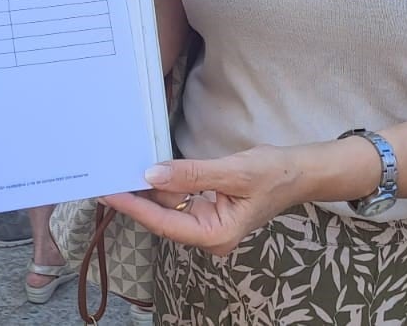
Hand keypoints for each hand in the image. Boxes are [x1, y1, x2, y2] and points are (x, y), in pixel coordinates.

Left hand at [101, 146, 301, 255]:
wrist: (300, 172)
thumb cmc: (275, 174)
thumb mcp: (233, 171)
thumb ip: (191, 174)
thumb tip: (152, 175)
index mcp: (215, 235)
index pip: (165, 222)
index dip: (134, 207)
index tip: (109, 193)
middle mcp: (208, 236)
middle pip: (163, 217)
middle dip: (136, 197)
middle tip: (106, 177)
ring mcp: (207, 224)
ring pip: (169, 207)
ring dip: (148, 189)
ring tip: (120, 170)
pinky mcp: (208, 211)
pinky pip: (179, 199)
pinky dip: (164, 185)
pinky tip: (147, 171)